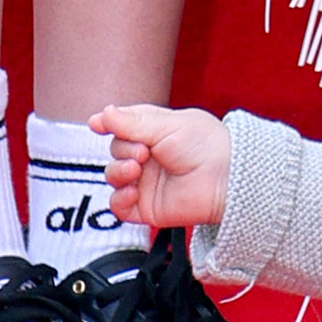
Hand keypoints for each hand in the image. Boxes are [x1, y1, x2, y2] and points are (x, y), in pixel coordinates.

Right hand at [91, 102, 229, 232]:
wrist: (224, 179)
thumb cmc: (205, 145)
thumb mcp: (167, 126)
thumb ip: (132, 123)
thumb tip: (102, 113)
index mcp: (155, 130)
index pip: (124, 123)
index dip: (110, 123)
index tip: (97, 124)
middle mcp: (149, 155)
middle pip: (115, 149)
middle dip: (123, 149)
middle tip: (143, 152)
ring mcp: (146, 182)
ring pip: (113, 176)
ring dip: (118, 172)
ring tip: (136, 170)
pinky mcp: (146, 207)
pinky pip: (119, 206)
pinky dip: (119, 199)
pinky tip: (132, 191)